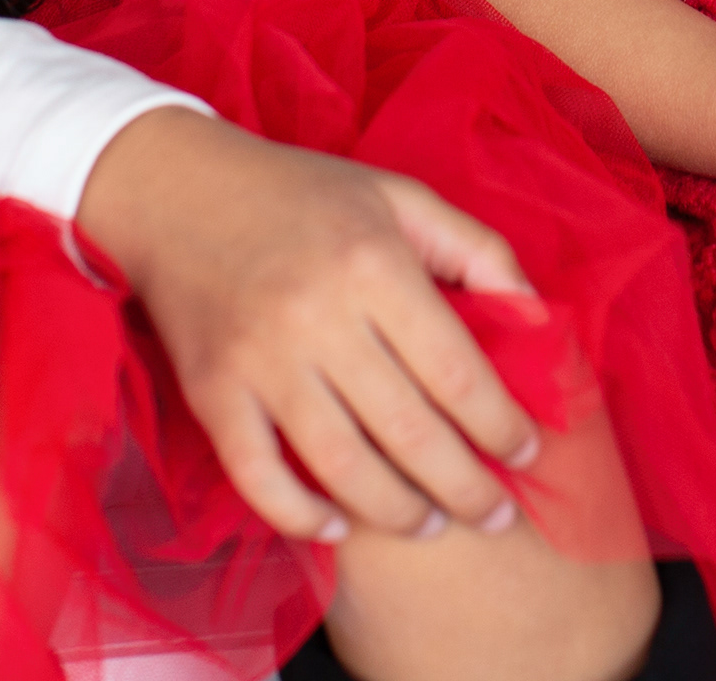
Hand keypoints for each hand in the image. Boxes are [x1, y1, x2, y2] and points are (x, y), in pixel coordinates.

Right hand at [80, 107, 545, 546]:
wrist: (178, 191)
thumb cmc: (304, 195)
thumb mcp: (401, 196)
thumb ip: (477, 249)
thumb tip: (537, 317)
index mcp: (373, 264)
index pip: (456, 371)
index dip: (501, 424)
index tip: (529, 452)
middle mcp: (317, 317)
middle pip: (409, 432)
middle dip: (466, 487)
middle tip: (496, 514)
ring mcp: (259, 361)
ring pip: (342, 467)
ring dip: (399, 512)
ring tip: (434, 525)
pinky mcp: (212, 393)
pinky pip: (259, 478)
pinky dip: (302, 515)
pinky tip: (341, 525)